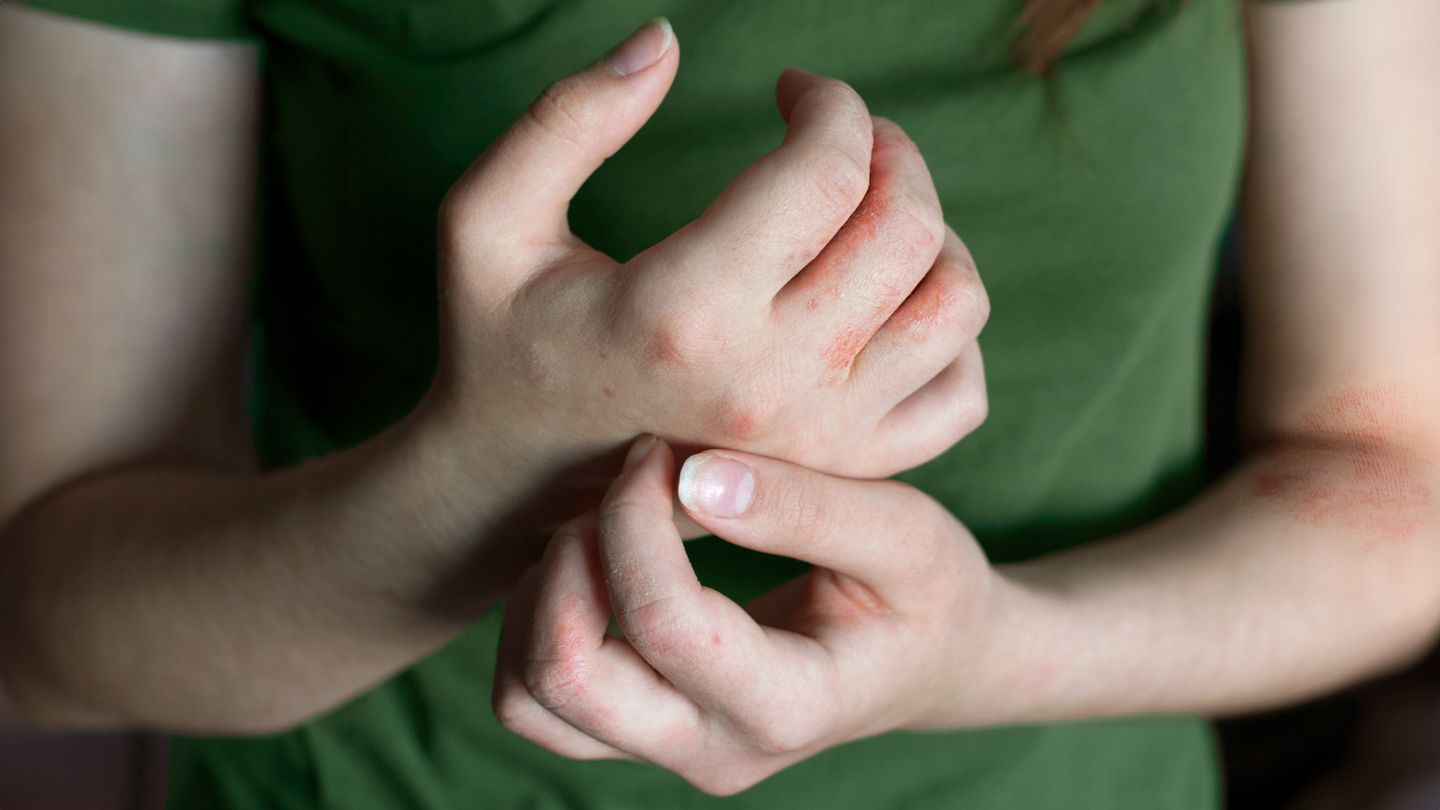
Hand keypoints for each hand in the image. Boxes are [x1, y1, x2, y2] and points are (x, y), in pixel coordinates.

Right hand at [426, 20, 988, 492]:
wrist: (517, 491)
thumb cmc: (501, 346)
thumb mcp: (486, 222)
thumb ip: (567, 119)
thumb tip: (666, 37)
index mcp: (683, 312)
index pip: (827, 172)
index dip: (829, 103)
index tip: (792, 90)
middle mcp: (770, 384)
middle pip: (906, 226)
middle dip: (887, 148)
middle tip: (835, 136)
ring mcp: (821, 441)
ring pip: (953, 303)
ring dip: (930, 229)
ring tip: (866, 210)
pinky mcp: (846, 472)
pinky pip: (962, 393)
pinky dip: (947, 332)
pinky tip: (884, 300)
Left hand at [494, 436, 1005, 794]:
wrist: (931, 660)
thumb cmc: (925, 590)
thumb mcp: (903, 533)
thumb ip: (807, 507)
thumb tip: (692, 478)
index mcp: (789, 708)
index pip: (666, 627)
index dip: (638, 523)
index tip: (661, 453)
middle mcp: (714, 750)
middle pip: (567, 681)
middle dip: (569, 563)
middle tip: (620, 490)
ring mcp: (666, 752)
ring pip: (528, 698)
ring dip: (540, 596)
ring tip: (603, 528)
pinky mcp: (635, 736)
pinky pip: (530, 698)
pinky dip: (535, 622)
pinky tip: (593, 564)